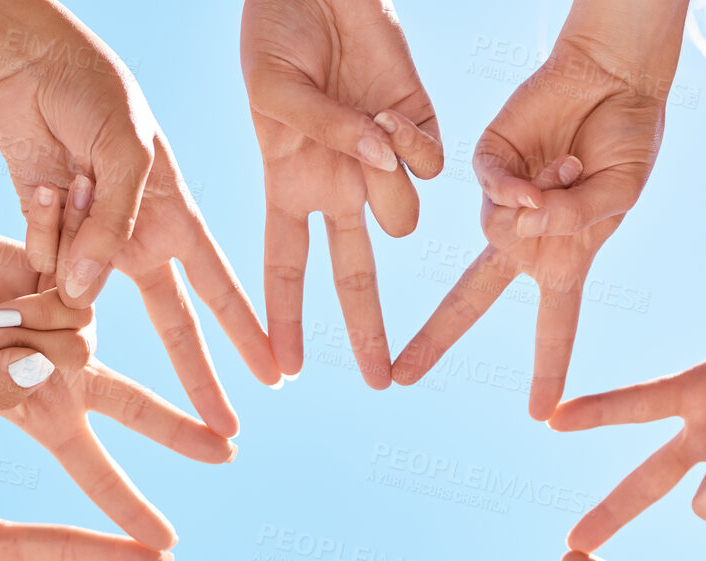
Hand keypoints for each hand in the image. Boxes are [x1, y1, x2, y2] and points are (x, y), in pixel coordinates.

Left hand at [0, 23, 279, 424]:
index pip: (219, 288)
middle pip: (174, 324)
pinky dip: (40, 236)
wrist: (29, 65)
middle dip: (199, 377)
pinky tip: (44, 187)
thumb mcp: (123, 154)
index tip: (274, 376)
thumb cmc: (95, 94)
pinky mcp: (47, 243)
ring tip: (73, 228)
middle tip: (225, 430)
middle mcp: (139, 241)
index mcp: (176, 218)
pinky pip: (43, 267)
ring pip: (91, 296)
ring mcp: (93, 246)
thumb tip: (89, 299)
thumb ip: (112, 229)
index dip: (247, 333)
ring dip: (79, 269)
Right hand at [0, 228, 233, 547]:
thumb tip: (40, 370)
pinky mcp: (80, 279)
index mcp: (48, 415)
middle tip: (229, 452)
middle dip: (181, 431)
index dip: (129, 508)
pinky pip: (70, 292)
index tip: (166, 546)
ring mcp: (80, 328)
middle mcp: (74, 375)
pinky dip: (33, 287)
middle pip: (140, 409)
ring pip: (75, 343)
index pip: (96, 471)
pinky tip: (14, 271)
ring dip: (22, 331)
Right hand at [242, 0, 443, 387]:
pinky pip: (431, 167)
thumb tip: (377, 162)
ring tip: (365, 128)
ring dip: (388, 187)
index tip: (282, 372)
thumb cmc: (277, 33)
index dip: (282, 321)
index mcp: (288, 184)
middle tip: (378, 380)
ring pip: (402, 216)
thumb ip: (322, 135)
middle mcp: (339, 184)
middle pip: (355, 275)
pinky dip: (415, 146)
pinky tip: (391, 112)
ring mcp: (382, 160)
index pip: (286, 267)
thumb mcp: (275, 90)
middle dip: (367, 327)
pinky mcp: (421, 127)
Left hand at [392, 30, 667, 418]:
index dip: (549, 370)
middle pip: (471, 297)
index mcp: (564, 258)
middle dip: (436, 337)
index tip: (540, 414)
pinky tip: (553, 167)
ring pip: (496, 230)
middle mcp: (526, 235)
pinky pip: (491, 189)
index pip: (553, 327)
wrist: (616, 78)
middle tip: (400, 378)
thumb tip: (520, 224)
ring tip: (574, 169)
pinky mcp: (486, 162)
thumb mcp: (617, 195)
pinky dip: (518, 186)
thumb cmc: (627, 141)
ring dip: (542, 206)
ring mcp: (502, 200)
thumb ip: (574, 220)